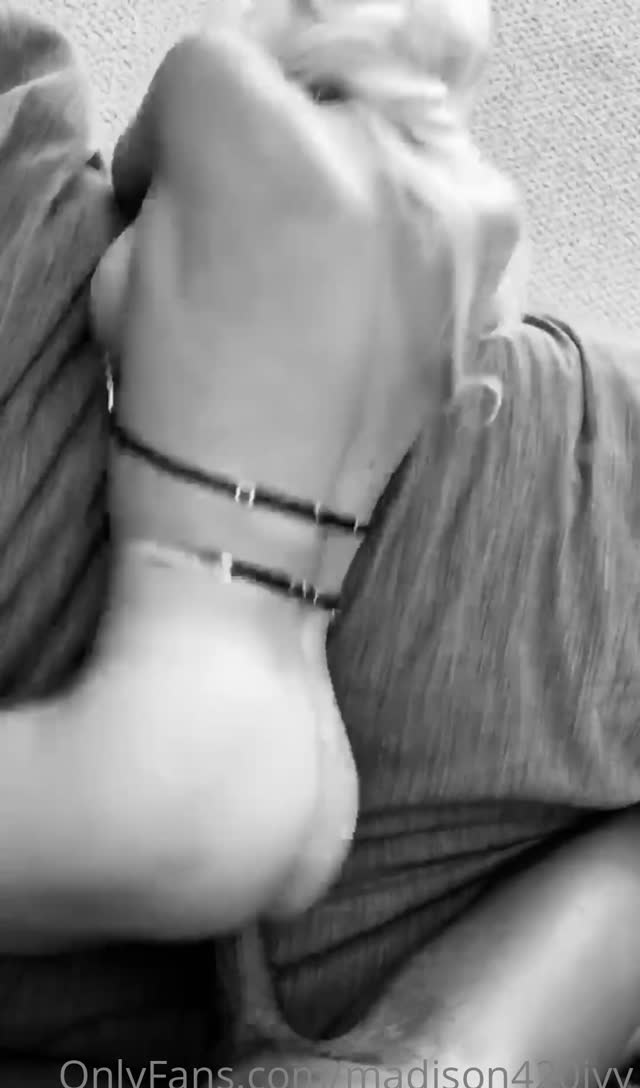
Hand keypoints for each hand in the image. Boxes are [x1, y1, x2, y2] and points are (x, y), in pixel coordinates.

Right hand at [92, 25, 431, 588]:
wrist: (261, 517)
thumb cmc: (179, 402)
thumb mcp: (131, 261)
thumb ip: (186, 168)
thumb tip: (222, 154)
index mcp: (259, 146)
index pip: (216, 63)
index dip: (179, 131)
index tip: (170, 188)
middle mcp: (377, 158)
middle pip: (317, 87)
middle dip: (276, 141)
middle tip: (256, 223)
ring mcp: (453, 212)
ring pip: (389, 132)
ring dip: (350, 175)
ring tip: (320, 265)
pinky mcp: (493, 266)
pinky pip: (445, 195)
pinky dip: (408, 220)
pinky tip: (369, 288)